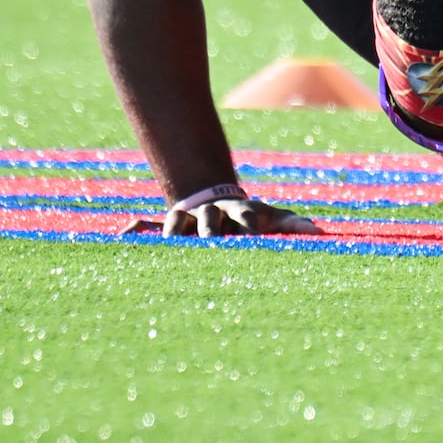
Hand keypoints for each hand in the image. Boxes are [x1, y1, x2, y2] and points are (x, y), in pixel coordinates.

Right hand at [122, 198, 321, 237]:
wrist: (216, 197)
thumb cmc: (250, 218)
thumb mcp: (273, 218)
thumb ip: (295, 224)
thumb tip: (320, 231)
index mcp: (239, 213)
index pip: (246, 217)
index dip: (249, 224)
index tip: (254, 236)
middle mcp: (212, 214)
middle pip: (210, 222)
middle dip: (210, 232)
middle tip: (210, 245)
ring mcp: (189, 219)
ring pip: (176, 223)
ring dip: (171, 232)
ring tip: (164, 244)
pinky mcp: (169, 226)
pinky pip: (148, 224)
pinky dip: (135, 230)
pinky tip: (121, 235)